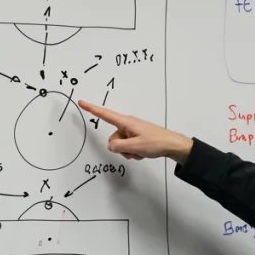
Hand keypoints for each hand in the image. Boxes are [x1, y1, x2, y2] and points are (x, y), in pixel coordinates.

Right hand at [78, 100, 192, 163]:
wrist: (173, 145)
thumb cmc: (156, 142)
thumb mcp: (134, 147)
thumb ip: (118, 146)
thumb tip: (110, 146)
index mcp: (126, 122)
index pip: (105, 114)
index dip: (92, 109)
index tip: (82, 102)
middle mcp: (128, 124)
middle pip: (113, 138)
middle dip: (120, 147)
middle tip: (134, 150)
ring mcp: (132, 131)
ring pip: (120, 144)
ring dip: (128, 151)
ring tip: (140, 151)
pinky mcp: (137, 137)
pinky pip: (128, 146)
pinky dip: (133, 151)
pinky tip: (142, 152)